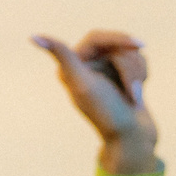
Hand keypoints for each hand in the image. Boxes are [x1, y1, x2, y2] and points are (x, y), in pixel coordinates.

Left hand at [31, 30, 158, 175]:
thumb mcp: (83, 84)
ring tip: (133, 96)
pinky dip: (142, 77)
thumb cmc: (106, 113)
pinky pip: (139, 62)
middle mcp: (85, 67)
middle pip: (117, 45)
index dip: (118, 38)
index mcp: (70, 67)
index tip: (138, 45)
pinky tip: (136, 96)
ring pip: (131, 53)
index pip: (97, 37)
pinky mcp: (121, 77)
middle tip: (133, 89)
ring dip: (137, 74)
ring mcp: (104, 72)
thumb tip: (33, 36)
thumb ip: (62, 57)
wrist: (132, 139)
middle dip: (129, 65)